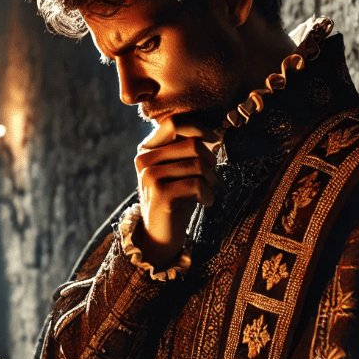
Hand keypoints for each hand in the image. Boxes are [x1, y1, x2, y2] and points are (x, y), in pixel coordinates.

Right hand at [134, 120, 219, 265]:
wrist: (161, 234)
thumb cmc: (176, 198)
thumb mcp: (179, 169)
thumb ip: (187, 149)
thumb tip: (215, 134)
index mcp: (147, 149)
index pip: (174, 123)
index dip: (199, 129)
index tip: (214, 141)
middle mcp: (144, 159)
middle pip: (191, 144)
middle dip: (211, 161)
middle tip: (212, 177)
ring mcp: (149, 176)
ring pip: (197, 164)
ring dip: (212, 179)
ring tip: (210, 190)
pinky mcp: (159, 193)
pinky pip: (196, 184)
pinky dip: (208, 194)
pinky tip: (206, 202)